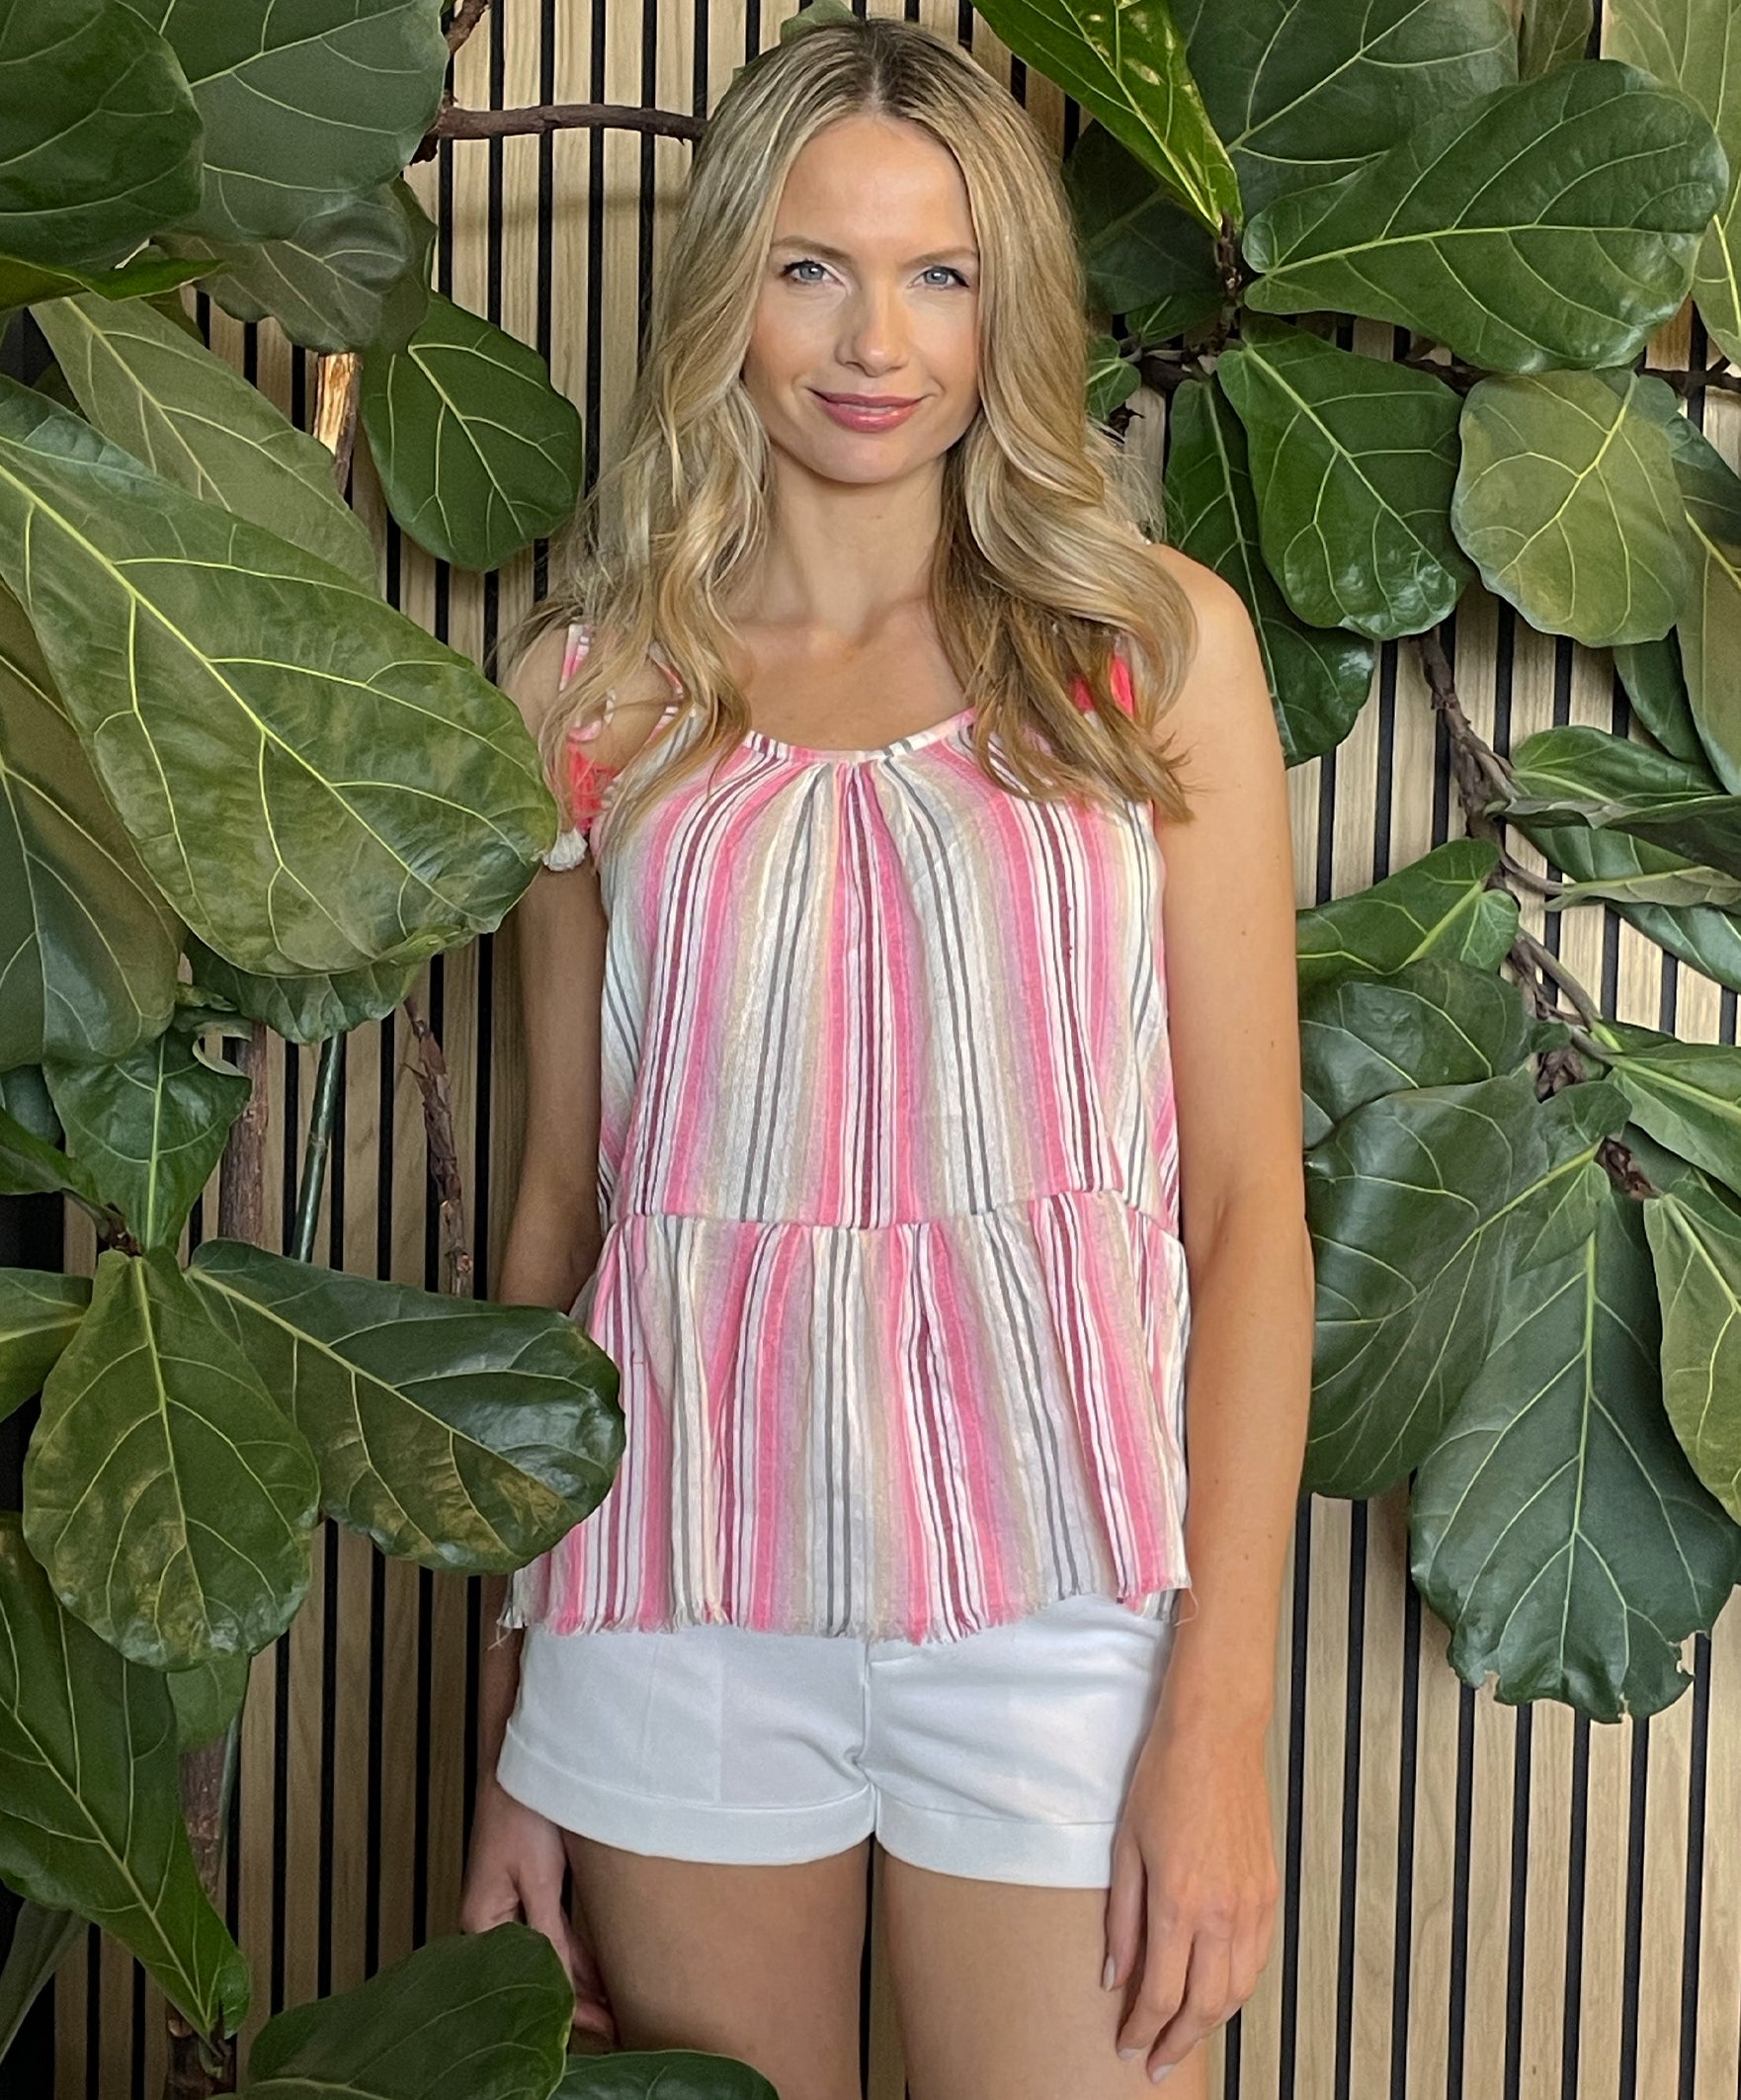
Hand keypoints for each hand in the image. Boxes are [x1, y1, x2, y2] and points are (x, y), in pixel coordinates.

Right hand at [462, 1773, 617, 2045]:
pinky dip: (577, 1950)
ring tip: (616, 2005)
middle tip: (620, 2024)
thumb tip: (565, 1990)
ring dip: (581, 1977)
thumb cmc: (521, 1807)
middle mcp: (491, 1920)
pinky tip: (600, 1968)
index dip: (571, 2009)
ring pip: (548, 1954)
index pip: (533, 1978)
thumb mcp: (539, 1877)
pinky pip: (552, 1930)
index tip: (607, 2028)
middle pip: (538, 1972)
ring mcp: (508, 1903)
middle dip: (578, 2000)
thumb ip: (550, 1937)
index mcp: (482, 1922)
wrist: (522, 1755)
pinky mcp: (526, 1887)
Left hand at [1102, 1697, 1278, 2080]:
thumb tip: (1115, 1975)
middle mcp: (1223, 1913)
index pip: (1162, 1993)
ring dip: (1211, 2022)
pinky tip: (1218, 1991)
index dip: (1143, 2030)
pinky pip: (1258, 1959)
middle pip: (1205, 2006)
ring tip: (1185, 2035)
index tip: (1129, 2046)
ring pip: (1238, 1990)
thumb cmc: (1165, 1777)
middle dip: (1179, 2042)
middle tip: (1157, 2060)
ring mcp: (1253, 1904)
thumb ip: (1121, 1919)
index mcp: (1179, 1902)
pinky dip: (1238, 1987)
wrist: (1216, 1735)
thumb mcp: (1125, 1846)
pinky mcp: (1269, 1890)